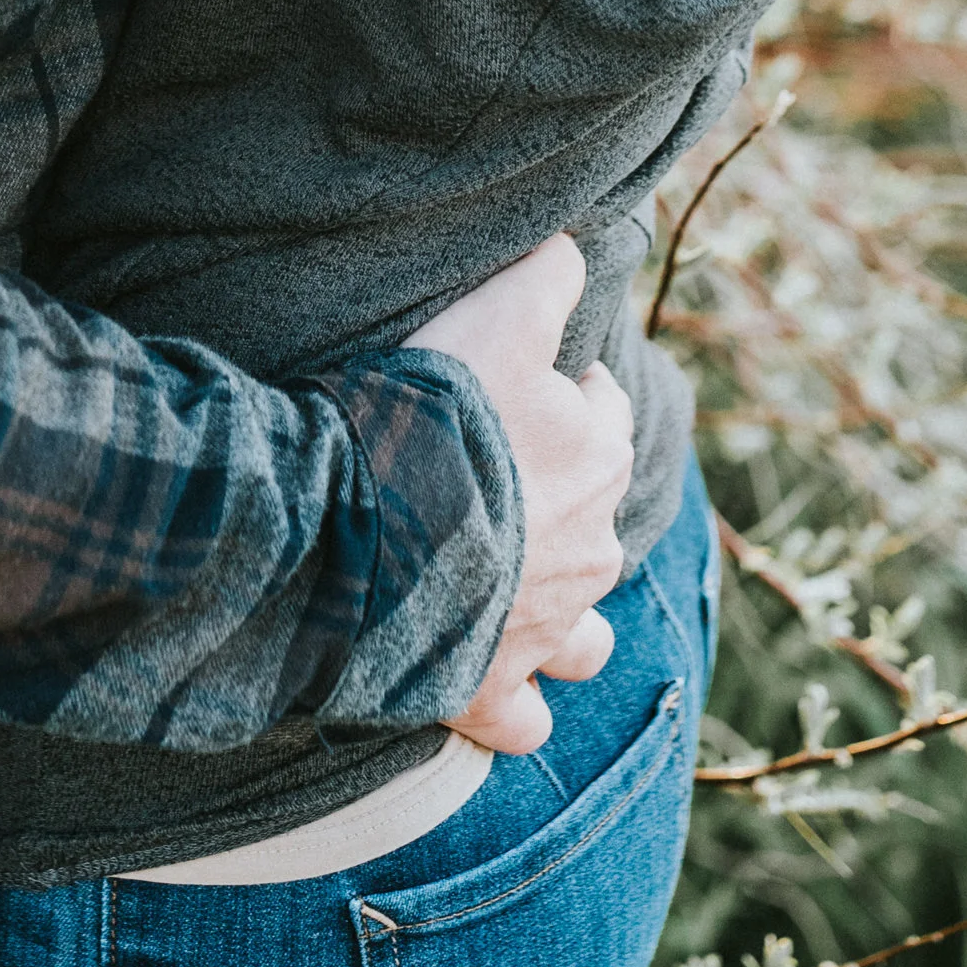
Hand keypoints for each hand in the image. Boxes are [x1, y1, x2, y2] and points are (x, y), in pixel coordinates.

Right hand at [406, 236, 632, 756]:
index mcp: (599, 462)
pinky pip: (523, 719)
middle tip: (490, 481)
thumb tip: (573, 247)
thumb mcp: (496, 313)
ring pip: (584, 637)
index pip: (604, 414)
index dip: (562, 394)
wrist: (362, 533)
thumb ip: (547, 273)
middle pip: (594, 521)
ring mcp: (545, 630)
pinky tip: (487, 689)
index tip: (515, 385)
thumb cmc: (434, 418)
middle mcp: (591, 551)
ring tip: (512, 594)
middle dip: (558, 504)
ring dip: (562, 619)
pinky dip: (512, 709)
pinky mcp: (491, 691)